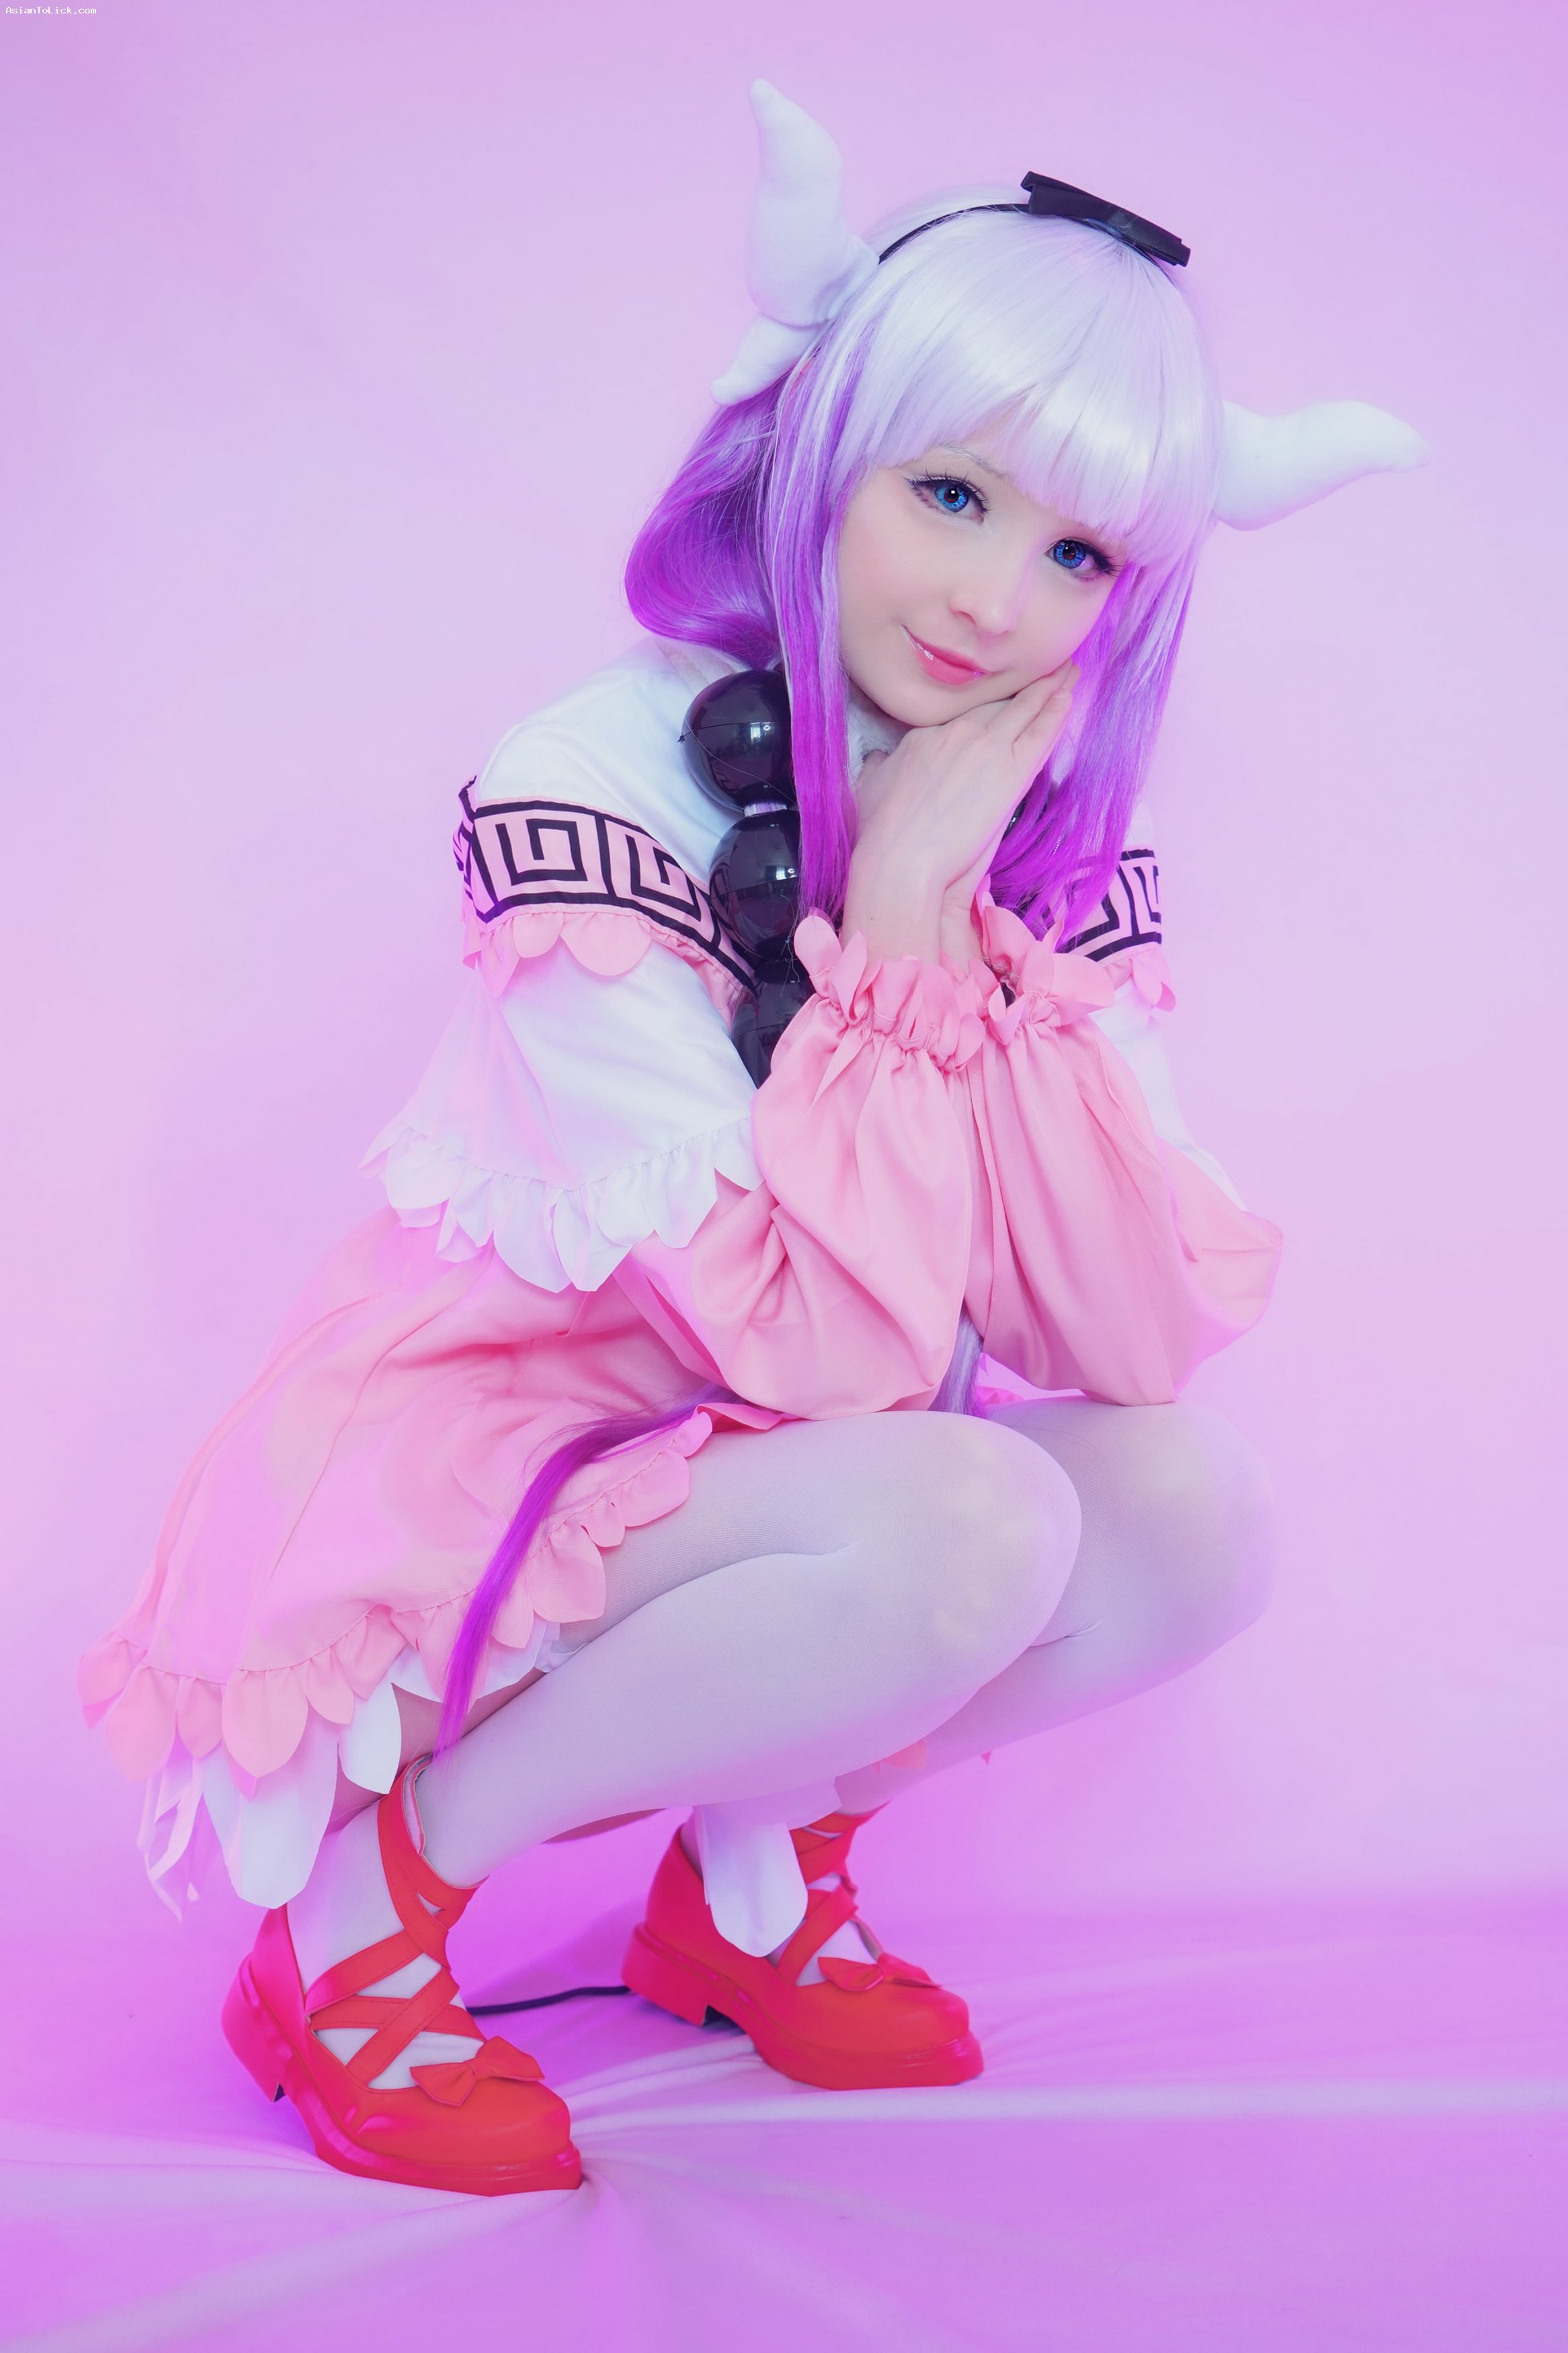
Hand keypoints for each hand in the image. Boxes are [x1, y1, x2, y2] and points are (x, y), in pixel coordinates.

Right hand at [843, 665, 1075, 964]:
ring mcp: (986, 747)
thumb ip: (878, 765)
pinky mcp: (1010, 772)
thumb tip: (878, 759)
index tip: (1001, 686)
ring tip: (1069, 669)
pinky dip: (1056, 713)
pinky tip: (1069, 696)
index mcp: (927, 732)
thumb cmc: (880, 831)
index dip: (988, 696)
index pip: (967, 708)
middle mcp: (958, 730)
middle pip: (998, 699)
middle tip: (1048, 662)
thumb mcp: (869, 786)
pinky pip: (1041, 733)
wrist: (899, 858)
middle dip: (1024, 681)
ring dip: (1049, 686)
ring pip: (1025, 708)